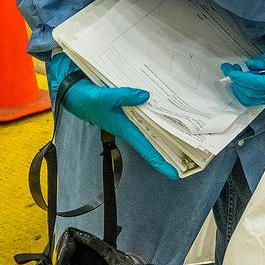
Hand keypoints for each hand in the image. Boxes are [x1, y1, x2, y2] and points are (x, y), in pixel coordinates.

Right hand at [51, 56, 176, 179]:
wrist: (72, 91)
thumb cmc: (84, 99)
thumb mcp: (102, 97)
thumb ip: (123, 96)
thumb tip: (146, 96)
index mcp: (124, 128)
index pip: (146, 148)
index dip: (160, 162)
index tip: (175, 173)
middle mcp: (129, 125)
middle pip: (154, 138)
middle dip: (171, 146)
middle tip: (192, 151)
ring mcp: (129, 116)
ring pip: (152, 124)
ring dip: (167, 126)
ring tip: (188, 128)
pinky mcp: (127, 105)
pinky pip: (146, 109)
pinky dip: (157, 108)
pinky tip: (168, 103)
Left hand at [220, 36, 264, 106]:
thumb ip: (264, 61)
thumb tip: (249, 65)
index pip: (258, 84)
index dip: (243, 79)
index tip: (232, 72)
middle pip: (251, 93)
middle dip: (237, 82)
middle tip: (229, 69)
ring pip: (248, 98)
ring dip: (238, 87)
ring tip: (233, 73)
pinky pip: (250, 98)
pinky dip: (242, 90)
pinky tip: (240, 80)